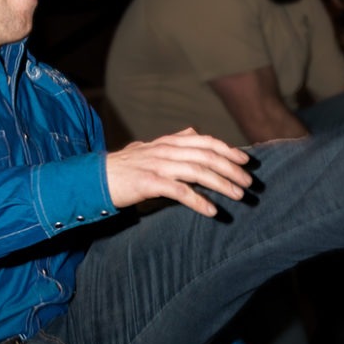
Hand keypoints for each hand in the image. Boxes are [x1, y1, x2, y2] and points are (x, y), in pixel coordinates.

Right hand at [105, 128, 252, 218]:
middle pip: (206, 156)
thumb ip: (173, 141)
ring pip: (197, 172)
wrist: (95, 178)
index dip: (228, 149)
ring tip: (238, 196)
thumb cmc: (125, 167)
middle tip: (248, 183)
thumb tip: (193, 132)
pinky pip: (179, 192)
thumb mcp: (150, 148)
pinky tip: (212, 211)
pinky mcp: (148, 183)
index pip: (205, 141)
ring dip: (221, 184)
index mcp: (168, 142)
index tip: (245, 160)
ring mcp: (157, 165)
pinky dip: (198, 201)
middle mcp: (165, 150)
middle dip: (231, 169)